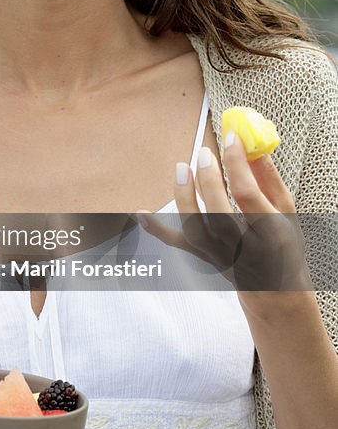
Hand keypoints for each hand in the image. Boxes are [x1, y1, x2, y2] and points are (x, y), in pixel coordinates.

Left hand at [134, 131, 311, 299]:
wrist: (273, 289)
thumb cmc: (283, 244)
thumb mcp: (288, 211)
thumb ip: (269, 178)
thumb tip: (252, 145)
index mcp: (271, 232)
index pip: (249, 195)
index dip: (237, 164)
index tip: (231, 138)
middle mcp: (244, 248)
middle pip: (220, 216)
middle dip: (209, 182)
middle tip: (204, 154)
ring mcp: (220, 255)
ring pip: (196, 230)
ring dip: (184, 198)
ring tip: (181, 167)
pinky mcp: (203, 258)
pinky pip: (177, 244)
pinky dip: (156, 229)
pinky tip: (140, 213)